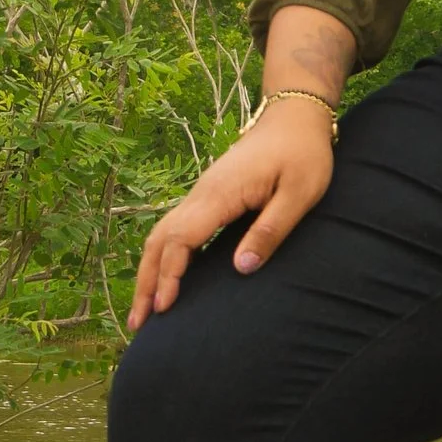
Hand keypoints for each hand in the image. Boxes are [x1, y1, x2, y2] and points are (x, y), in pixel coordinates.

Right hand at [128, 101, 335, 330]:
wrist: (294, 118)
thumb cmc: (303, 154)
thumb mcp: (300, 194)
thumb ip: (271, 230)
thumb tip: (241, 268)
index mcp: (221, 194)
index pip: (181, 238)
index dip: (169, 275)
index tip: (163, 307)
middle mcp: (202, 194)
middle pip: (159, 240)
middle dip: (146, 282)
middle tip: (138, 323)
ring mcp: (202, 195)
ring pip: (161, 235)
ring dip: (149, 272)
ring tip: (143, 311)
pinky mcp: (208, 198)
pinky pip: (175, 230)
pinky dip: (163, 257)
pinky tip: (164, 279)